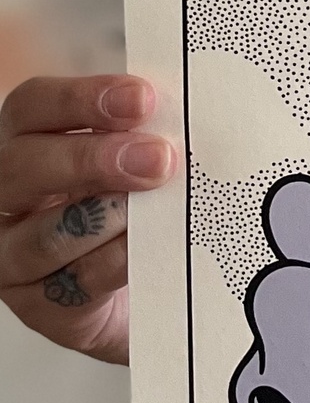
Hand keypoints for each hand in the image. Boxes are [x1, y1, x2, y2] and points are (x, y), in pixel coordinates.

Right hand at [0, 76, 179, 363]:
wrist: (158, 296)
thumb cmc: (148, 218)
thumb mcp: (147, 169)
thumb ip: (153, 142)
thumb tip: (197, 114)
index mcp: (34, 145)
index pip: (34, 107)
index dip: (81, 98)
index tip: (142, 97)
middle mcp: (12, 198)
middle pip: (22, 166)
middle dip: (90, 158)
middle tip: (158, 158)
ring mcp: (16, 255)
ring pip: (41, 234)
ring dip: (102, 216)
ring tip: (149, 208)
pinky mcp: (40, 306)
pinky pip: (71, 282)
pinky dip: (112, 263)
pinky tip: (145, 252)